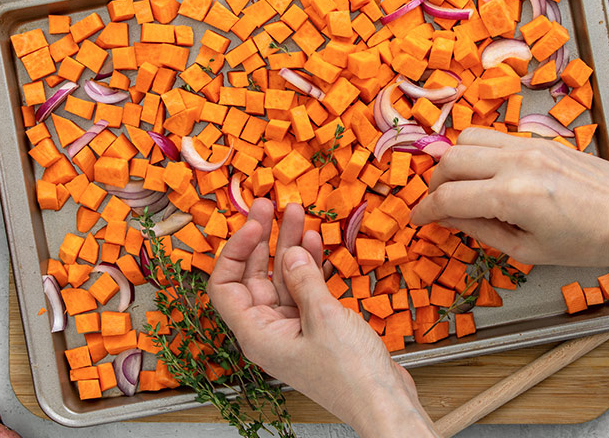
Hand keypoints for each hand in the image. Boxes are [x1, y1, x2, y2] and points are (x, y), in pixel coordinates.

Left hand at [208, 199, 436, 436]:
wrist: (384, 402)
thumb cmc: (351, 376)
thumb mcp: (323, 317)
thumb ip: (303, 280)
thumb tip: (289, 253)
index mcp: (256, 334)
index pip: (225, 286)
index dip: (235, 251)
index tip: (255, 225)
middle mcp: (268, 331)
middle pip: (254, 276)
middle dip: (264, 239)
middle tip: (271, 206)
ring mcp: (292, 329)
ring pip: (283, 278)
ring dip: (290, 246)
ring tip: (298, 214)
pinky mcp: (316, 328)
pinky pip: (304, 289)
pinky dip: (309, 265)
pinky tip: (314, 243)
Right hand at [410, 128, 608, 266]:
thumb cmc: (589, 242)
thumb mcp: (528, 250)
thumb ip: (481, 230)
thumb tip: (447, 218)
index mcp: (513, 197)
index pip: (449, 198)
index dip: (425, 211)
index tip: (417, 220)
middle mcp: (517, 163)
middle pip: (450, 160)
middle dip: (434, 184)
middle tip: (437, 206)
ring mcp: (528, 146)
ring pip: (467, 138)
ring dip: (453, 162)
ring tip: (458, 186)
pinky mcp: (539, 140)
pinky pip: (492, 136)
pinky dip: (477, 152)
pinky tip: (484, 174)